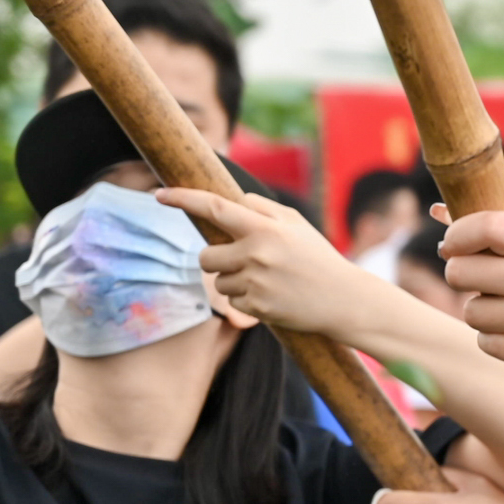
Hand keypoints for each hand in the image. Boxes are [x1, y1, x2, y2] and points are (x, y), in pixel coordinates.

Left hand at [158, 187, 365, 335]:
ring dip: (234, 281)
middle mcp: (257, 254)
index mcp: (266, 228)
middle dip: (216, 259)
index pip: (215, 208)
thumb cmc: (318, 258)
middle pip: (206, 256)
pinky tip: (271, 297)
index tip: (159, 195)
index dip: (184, 199)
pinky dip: (246, 300)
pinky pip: (233, 303)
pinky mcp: (257, 309)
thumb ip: (263, 209)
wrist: (344, 300)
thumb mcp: (296, 225)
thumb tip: (231, 201)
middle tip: (241, 260)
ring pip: (218, 282)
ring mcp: (255, 283)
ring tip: (266, 281)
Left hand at [440, 211, 503, 409]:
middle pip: (462, 272)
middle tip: (482, 284)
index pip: (484, 226)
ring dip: (482, 314)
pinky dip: (496, 341)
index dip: (456, 235)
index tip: (452, 246)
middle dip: (462, 278)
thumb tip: (437, 212)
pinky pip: (487, 344)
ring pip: (471, 312)